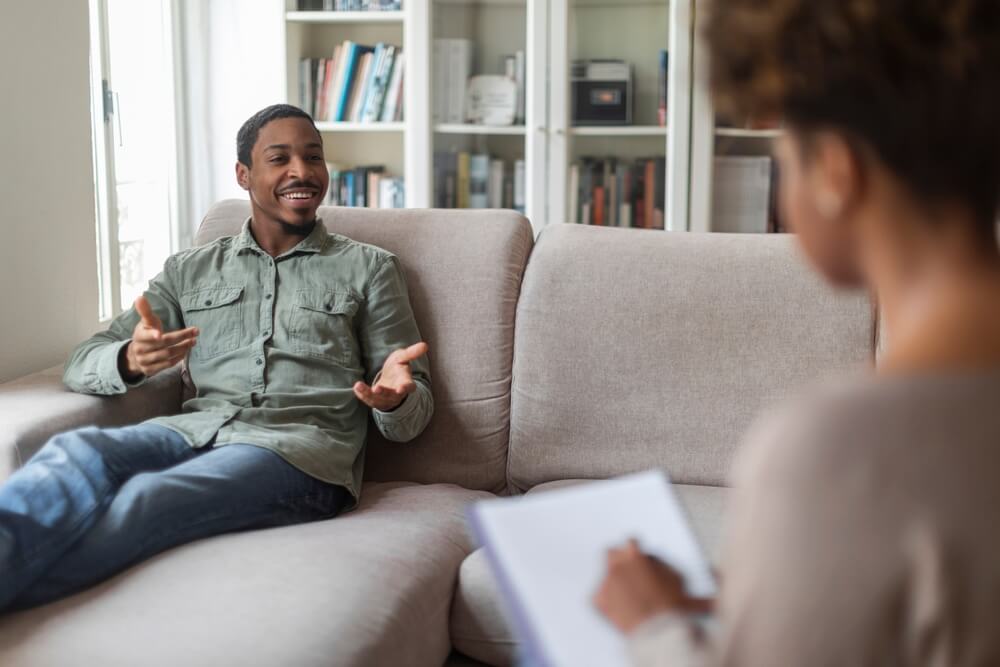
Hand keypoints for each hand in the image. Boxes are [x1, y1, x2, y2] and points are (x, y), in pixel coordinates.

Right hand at [121, 296, 198, 378]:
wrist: (136, 354)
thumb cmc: (146, 334)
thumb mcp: (146, 322)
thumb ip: (145, 311)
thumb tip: (140, 297)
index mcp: (139, 336)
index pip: (146, 335)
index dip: (152, 335)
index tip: (160, 334)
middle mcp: (140, 349)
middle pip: (163, 344)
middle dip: (181, 337)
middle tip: (195, 332)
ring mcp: (145, 361)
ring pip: (167, 355)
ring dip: (183, 348)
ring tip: (193, 341)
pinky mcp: (150, 370)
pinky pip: (167, 365)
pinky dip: (178, 358)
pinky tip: (186, 351)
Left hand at [353, 342, 427, 411]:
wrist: (389, 380)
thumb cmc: (397, 367)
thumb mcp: (403, 358)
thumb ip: (412, 353)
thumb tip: (425, 345)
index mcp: (406, 382)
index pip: (409, 387)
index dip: (406, 388)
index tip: (402, 388)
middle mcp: (396, 393)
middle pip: (392, 395)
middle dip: (384, 393)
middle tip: (377, 389)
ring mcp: (385, 399)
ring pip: (378, 400)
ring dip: (369, 394)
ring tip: (359, 386)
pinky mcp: (375, 401)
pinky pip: (369, 400)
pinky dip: (362, 394)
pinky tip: (356, 387)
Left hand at [593, 539, 712, 633]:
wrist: (656, 630)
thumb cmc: (671, 607)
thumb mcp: (683, 586)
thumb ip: (682, 574)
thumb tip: (707, 574)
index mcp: (635, 555)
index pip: (631, 542)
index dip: (636, 551)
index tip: (639, 557)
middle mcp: (617, 564)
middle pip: (612, 554)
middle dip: (620, 560)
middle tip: (630, 573)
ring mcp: (607, 581)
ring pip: (605, 573)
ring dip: (613, 579)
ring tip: (624, 591)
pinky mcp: (599, 599)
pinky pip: (599, 597)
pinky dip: (607, 602)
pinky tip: (618, 609)